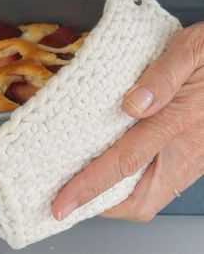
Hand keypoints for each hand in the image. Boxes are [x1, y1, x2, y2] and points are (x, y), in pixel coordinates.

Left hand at [51, 23, 203, 221]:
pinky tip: (119, 168)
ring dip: (117, 196)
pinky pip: (161, 184)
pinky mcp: (193, 157)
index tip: (64, 201)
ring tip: (90, 182)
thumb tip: (131, 104)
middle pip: (140, 199)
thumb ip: (161, 77)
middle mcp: (186, 149)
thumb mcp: (189, 52)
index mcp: (180, 120)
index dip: (90, 185)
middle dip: (103, 204)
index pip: (125, 161)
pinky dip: (134, 184)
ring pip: (150, 195)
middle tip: (73, 194)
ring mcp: (192, 157)